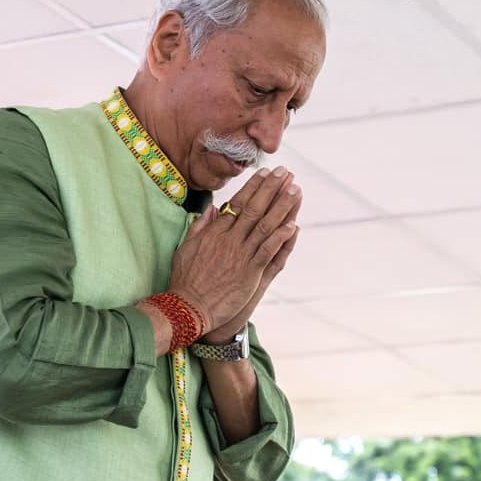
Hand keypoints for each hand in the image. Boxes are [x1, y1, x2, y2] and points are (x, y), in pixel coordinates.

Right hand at [169, 166, 302, 337]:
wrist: (189, 307)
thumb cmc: (186, 280)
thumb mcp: (186, 248)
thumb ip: (200, 227)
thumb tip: (211, 209)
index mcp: (215, 232)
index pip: (237, 203)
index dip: (253, 187)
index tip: (264, 173)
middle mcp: (229, 239)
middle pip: (254, 208)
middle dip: (271, 188)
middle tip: (285, 173)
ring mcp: (241, 255)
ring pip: (265, 225)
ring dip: (282, 207)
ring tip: (295, 190)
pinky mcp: (250, 272)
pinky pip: (269, 250)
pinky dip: (281, 237)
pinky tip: (293, 225)